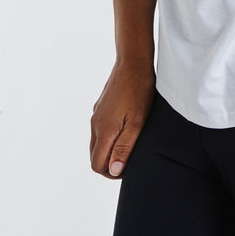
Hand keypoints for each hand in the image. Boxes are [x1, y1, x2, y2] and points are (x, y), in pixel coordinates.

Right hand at [89, 60, 155, 178]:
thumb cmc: (139, 92)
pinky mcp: (101, 106)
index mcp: (103, 130)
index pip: (97, 165)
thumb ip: (124, 147)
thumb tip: (113, 171)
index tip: (129, 167)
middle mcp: (95, 124)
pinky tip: (126, 126)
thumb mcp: (137, 122)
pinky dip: (109, 136)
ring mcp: (96, 114)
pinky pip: (100, 128)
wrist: (133, 62)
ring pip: (97, 142)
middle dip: (110, 163)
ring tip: (131, 142)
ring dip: (110, 149)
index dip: (112, 173)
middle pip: (94, 156)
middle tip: (132, 158)